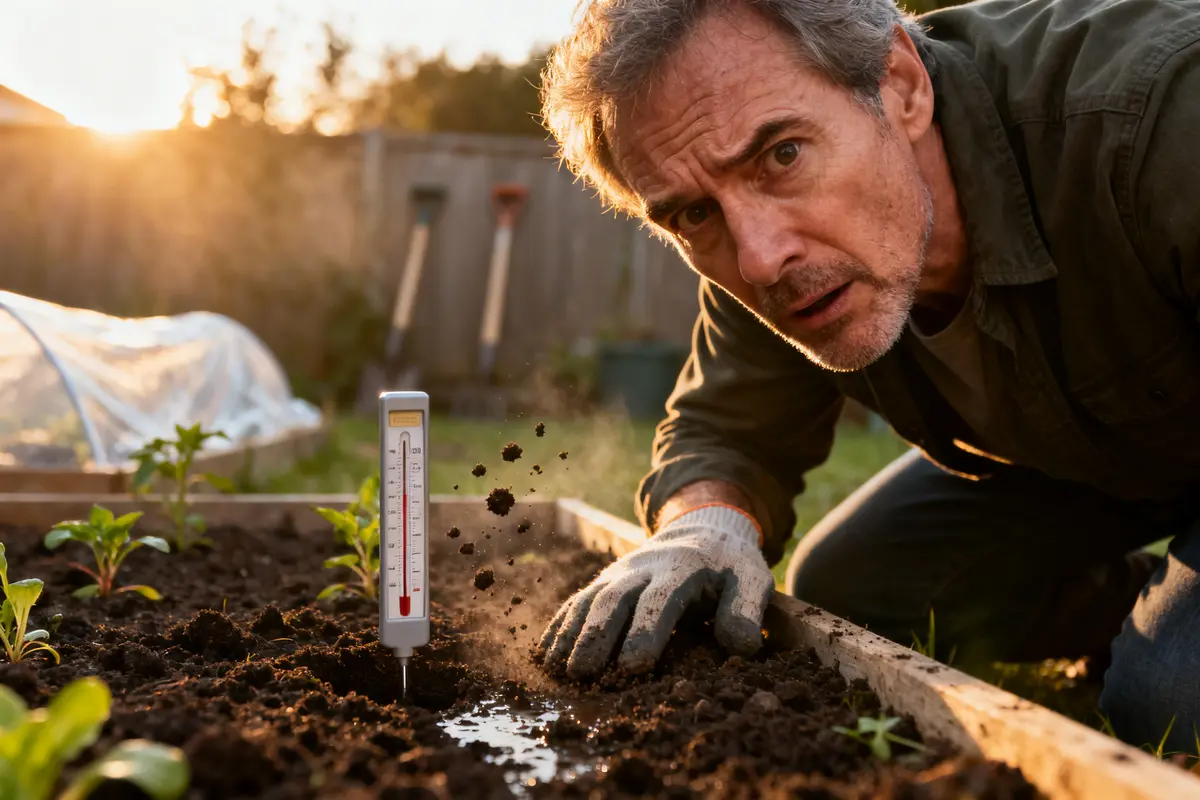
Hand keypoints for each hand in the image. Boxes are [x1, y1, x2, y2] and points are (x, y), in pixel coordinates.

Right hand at [538, 504, 773, 677]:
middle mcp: (643, 568)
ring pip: (589, 599)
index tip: (635, 666)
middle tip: (584, 673)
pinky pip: (577, 601)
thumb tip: (742, 648)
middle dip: (597, 635)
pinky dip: (560, 626)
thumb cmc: (730, 565)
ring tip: (559, 669)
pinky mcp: (605, 582)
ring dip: (572, 633)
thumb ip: (747, 610)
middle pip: (614, 598)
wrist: (702, 528)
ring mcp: (619, 574)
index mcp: (682, 568)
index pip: (660, 599)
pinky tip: (546, 654)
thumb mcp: (752, 579)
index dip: (646, 631)